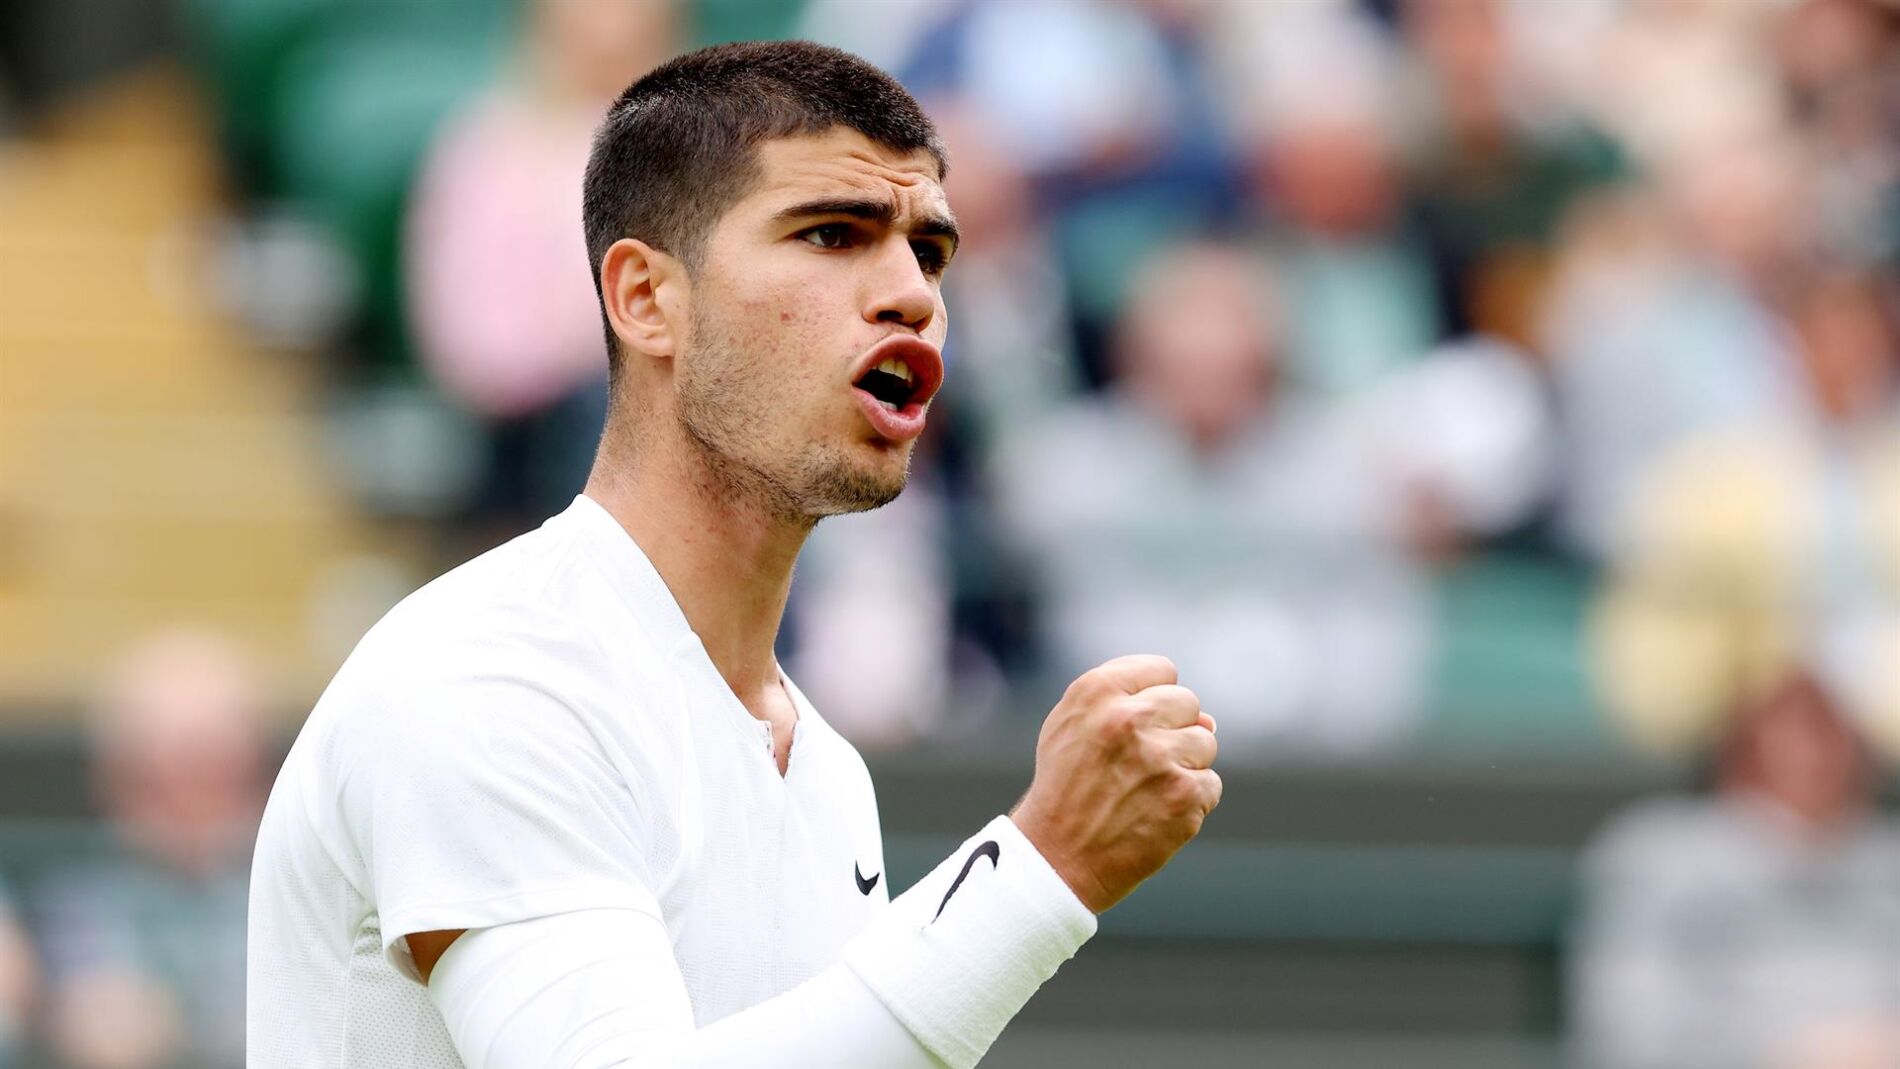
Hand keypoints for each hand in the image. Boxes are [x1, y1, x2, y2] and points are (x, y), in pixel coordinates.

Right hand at [1010, 655, 1220, 913]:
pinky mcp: (1184, 797)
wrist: (1055, 859)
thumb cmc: (1064, 788)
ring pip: (1205, 742)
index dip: (1153, 698)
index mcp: (1097, 692)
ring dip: (1184, 765)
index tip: (1136, 725)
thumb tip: (1208, 719)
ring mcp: (1160, 758)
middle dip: (1171, 729)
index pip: (1162, 670)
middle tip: (1138, 763)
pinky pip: (1210, 785)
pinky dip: (1189, 802)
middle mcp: (1130, 718)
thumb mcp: (1071, 727)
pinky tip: (1155, 813)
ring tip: (1145, 790)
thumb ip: (1128, 703)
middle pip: (1188, 703)